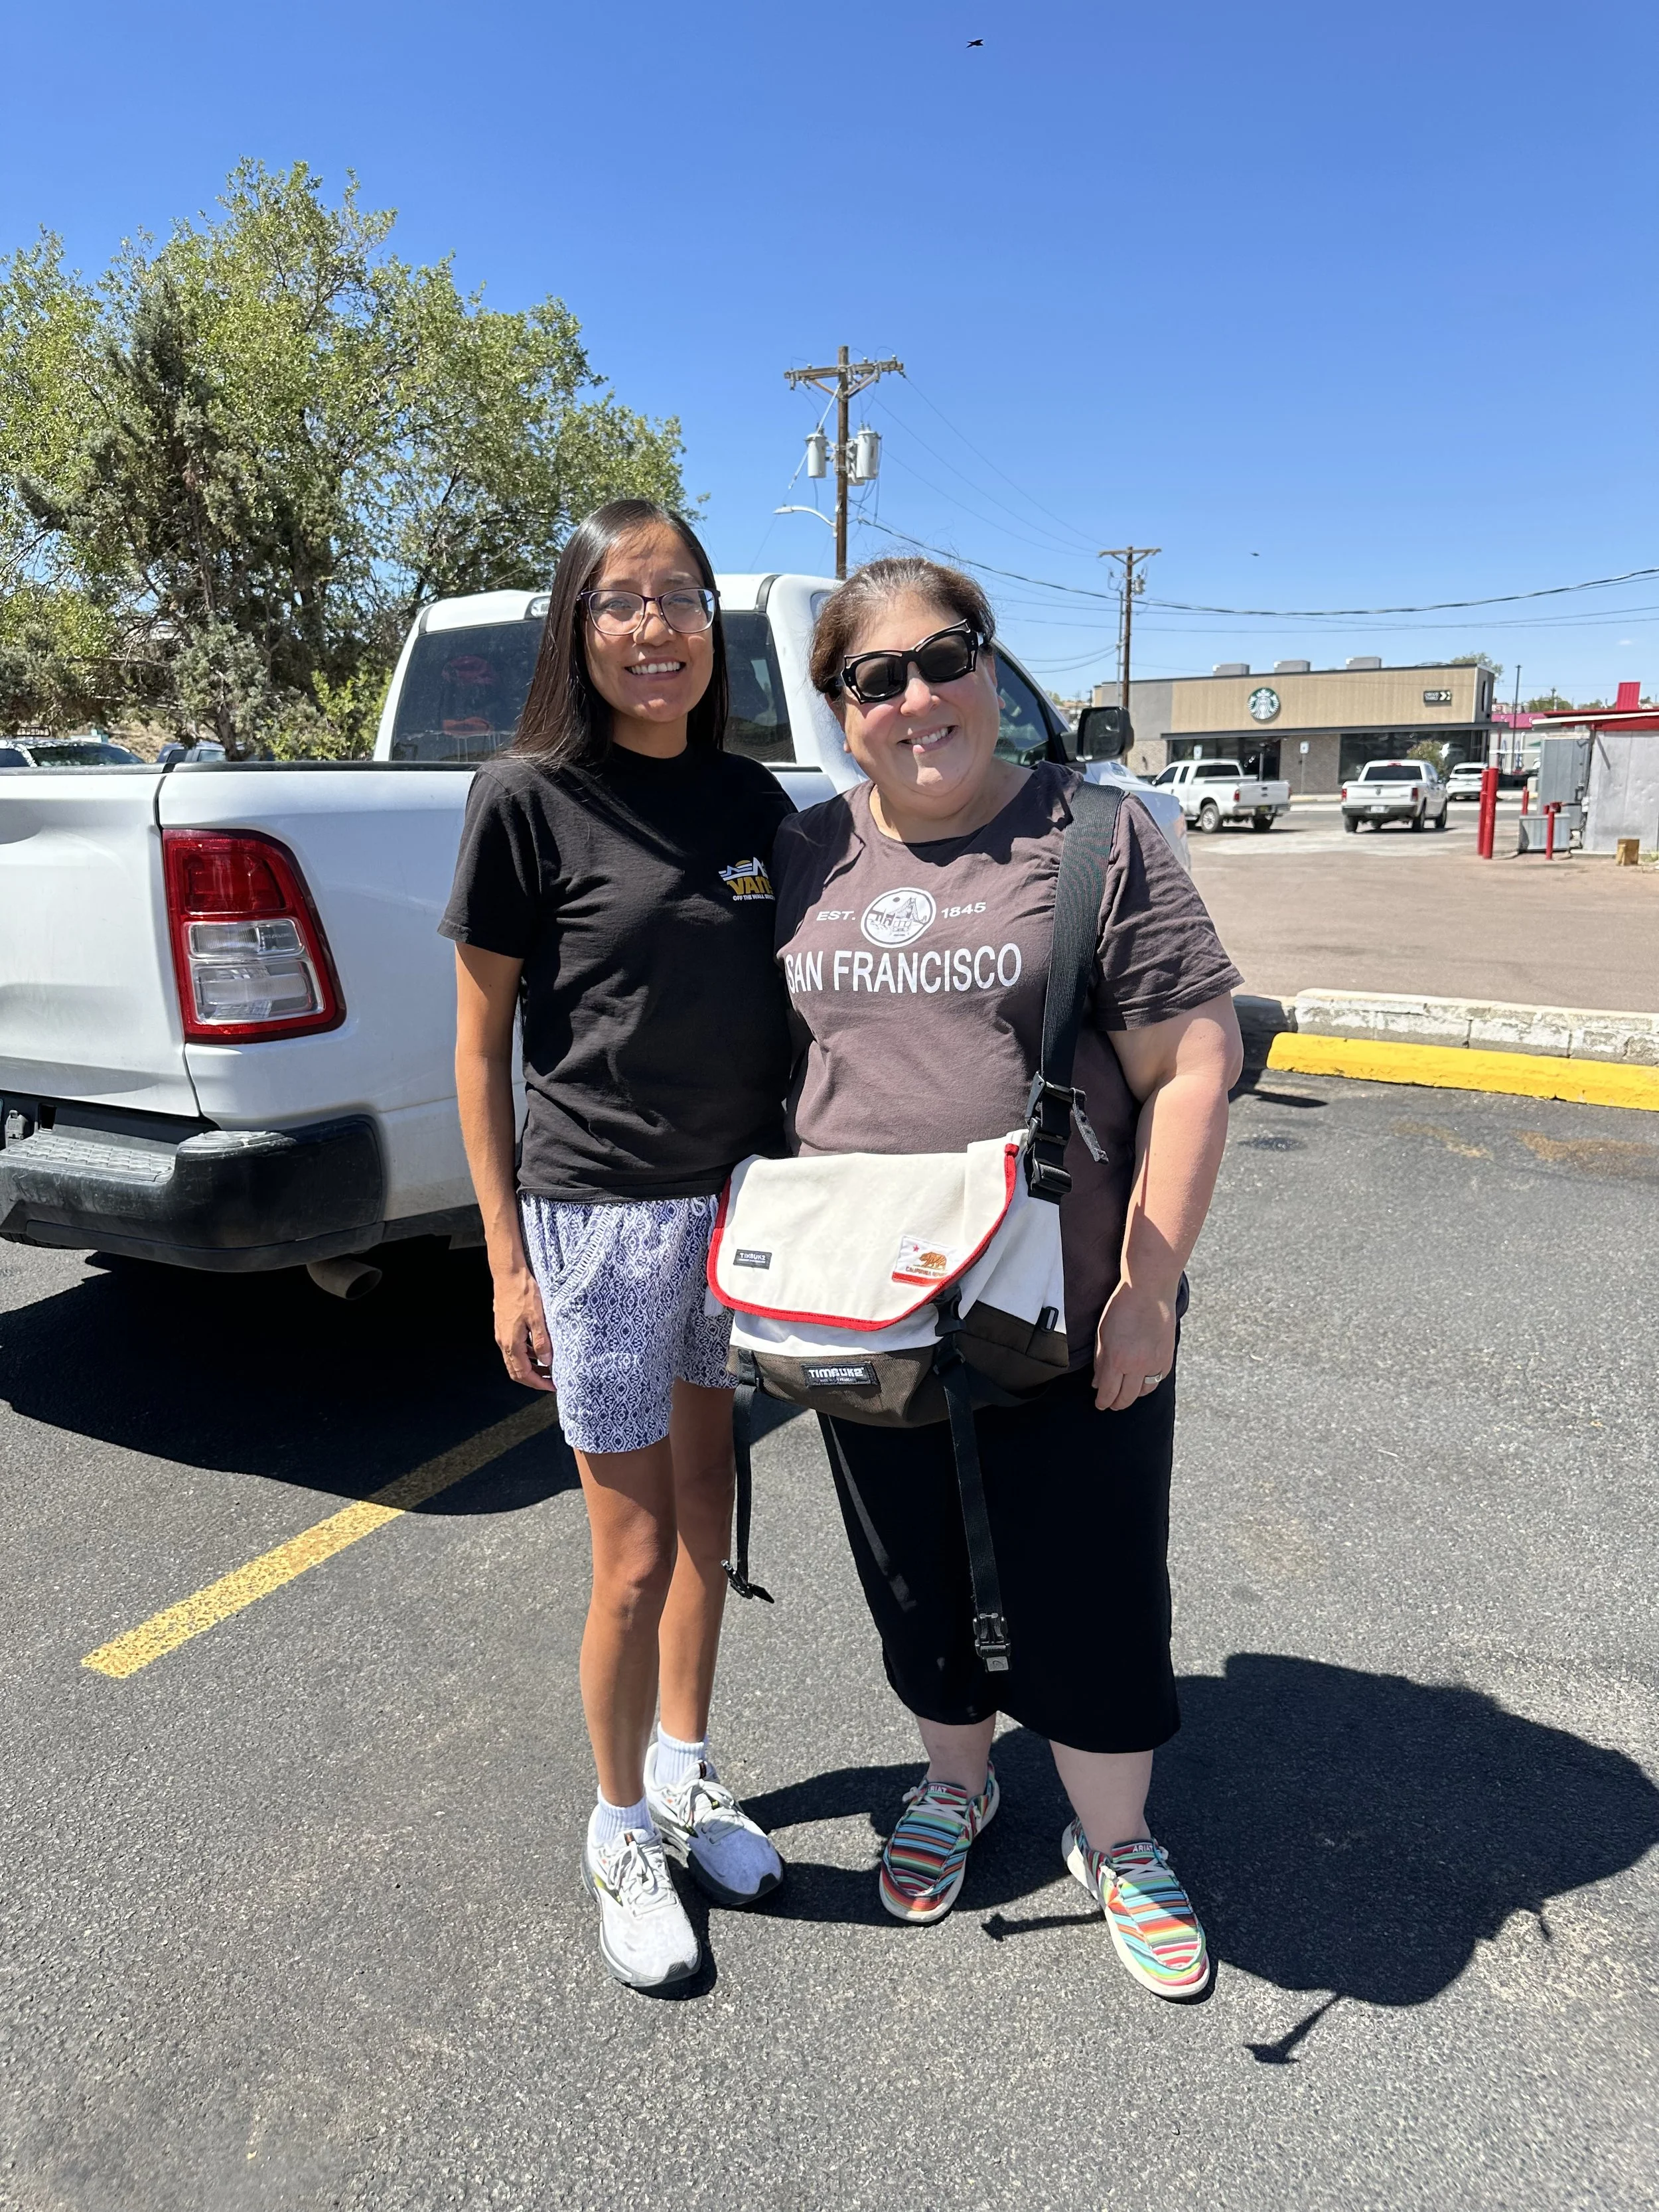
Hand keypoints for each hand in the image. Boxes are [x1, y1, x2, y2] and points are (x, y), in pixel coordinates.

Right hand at [493, 1264, 555, 1393]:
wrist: (508, 1273)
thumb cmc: (523, 1292)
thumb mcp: (538, 1317)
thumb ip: (542, 1341)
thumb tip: (547, 1362)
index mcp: (512, 1343)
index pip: (523, 1374)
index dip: (538, 1383)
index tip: (553, 1386)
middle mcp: (504, 1341)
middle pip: (516, 1371)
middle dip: (534, 1379)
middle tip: (551, 1380)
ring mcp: (502, 1334)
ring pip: (515, 1360)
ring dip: (530, 1367)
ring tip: (548, 1366)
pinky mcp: (504, 1326)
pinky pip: (514, 1348)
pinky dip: (527, 1354)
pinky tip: (539, 1348)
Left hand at [1093, 1281, 1175, 1412]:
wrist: (1149, 1291)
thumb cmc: (1122, 1308)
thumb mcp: (1102, 1334)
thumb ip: (1100, 1361)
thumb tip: (1097, 1383)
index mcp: (1117, 1360)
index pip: (1108, 1393)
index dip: (1103, 1402)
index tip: (1100, 1405)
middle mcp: (1137, 1366)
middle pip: (1127, 1398)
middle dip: (1117, 1403)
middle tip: (1111, 1404)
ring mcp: (1155, 1363)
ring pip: (1144, 1392)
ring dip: (1133, 1395)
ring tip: (1126, 1392)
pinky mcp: (1167, 1358)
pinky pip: (1157, 1379)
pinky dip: (1148, 1383)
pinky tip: (1141, 1379)